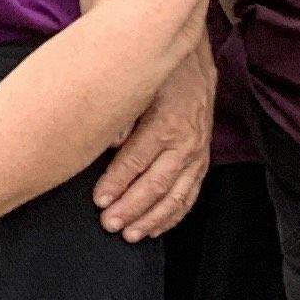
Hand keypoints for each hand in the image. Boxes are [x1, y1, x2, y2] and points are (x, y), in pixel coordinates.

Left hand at [95, 60, 214, 242]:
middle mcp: (186, 144)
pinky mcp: (202, 161)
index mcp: (166, 124)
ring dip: (152, 218)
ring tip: (130, 234)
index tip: (98, 200)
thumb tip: (105, 143)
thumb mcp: (136, 86)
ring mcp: (196, 155)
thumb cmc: (157, 75)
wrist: (193, 64)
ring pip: (175, 196)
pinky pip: (189, 194)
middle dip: (131, 208)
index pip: (137, 161)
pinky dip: (173, 214)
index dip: (116, 183)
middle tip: (109, 224)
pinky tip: (155, 228)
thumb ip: (120, 115)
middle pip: (156, 184)